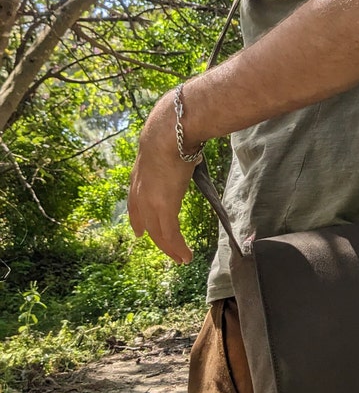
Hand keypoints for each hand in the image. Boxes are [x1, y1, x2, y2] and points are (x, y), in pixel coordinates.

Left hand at [128, 91, 197, 263]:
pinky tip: (186, 256)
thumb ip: (174, 151)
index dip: (138, 219)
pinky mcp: (164, 209)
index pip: (135, 204)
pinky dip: (178, 248)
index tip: (139, 230)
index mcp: (139, 178)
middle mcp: (140, 194)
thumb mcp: (167, 145)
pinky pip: (171, 236)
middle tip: (166, 250)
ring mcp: (150, 203)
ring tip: (181, 258)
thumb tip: (190, 146)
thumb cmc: (172, 133)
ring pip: (159, 234)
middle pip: (146, 223)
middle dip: (155, 238)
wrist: (167, 135)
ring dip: (170, 248)